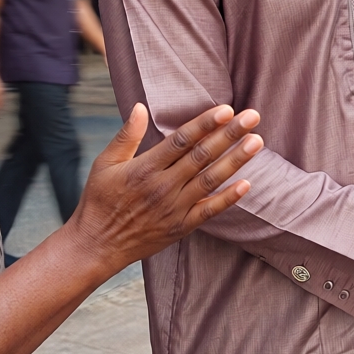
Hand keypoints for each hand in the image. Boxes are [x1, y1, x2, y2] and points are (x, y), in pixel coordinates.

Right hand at [68, 103, 262, 271]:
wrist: (97, 246)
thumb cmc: (99, 201)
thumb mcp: (104, 164)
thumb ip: (126, 135)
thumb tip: (141, 107)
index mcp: (145, 168)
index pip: (182, 140)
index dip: (205, 123)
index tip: (226, 110)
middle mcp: (163, 186)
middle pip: (202, 156)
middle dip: (229, 135)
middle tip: (253, 117)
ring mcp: (174, 208)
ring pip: (210, 180)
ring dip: (235, 160)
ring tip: (256, 142)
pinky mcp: (181, 227)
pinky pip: (209, 211)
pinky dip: (228, 199)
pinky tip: (246, 184)